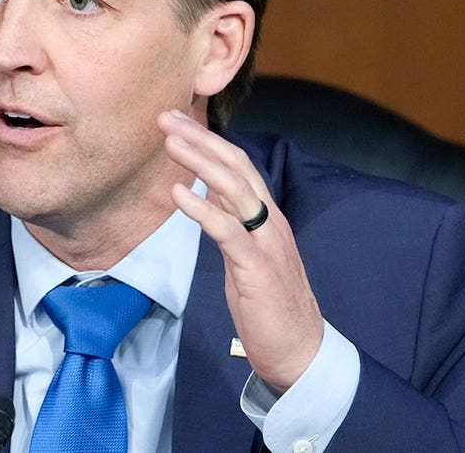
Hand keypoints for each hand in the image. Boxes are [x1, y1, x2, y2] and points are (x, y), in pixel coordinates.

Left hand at [158, 109, 323, 391]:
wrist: (298, 348)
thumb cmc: (268, 302)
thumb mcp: (245, 253)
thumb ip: (231, 221)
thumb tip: (208, 192)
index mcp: (266, 216)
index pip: (237, 166)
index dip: (208, 140)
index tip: (176, 122)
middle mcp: (269, 221)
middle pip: (235, 166)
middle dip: (200, 138)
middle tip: (166, 116)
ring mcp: (265, 241)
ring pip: (234, 189)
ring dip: (200, 162)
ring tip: (170, 141)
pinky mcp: (256, 266)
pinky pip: (227, 230)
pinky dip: (202, 209)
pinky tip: (178, 194)